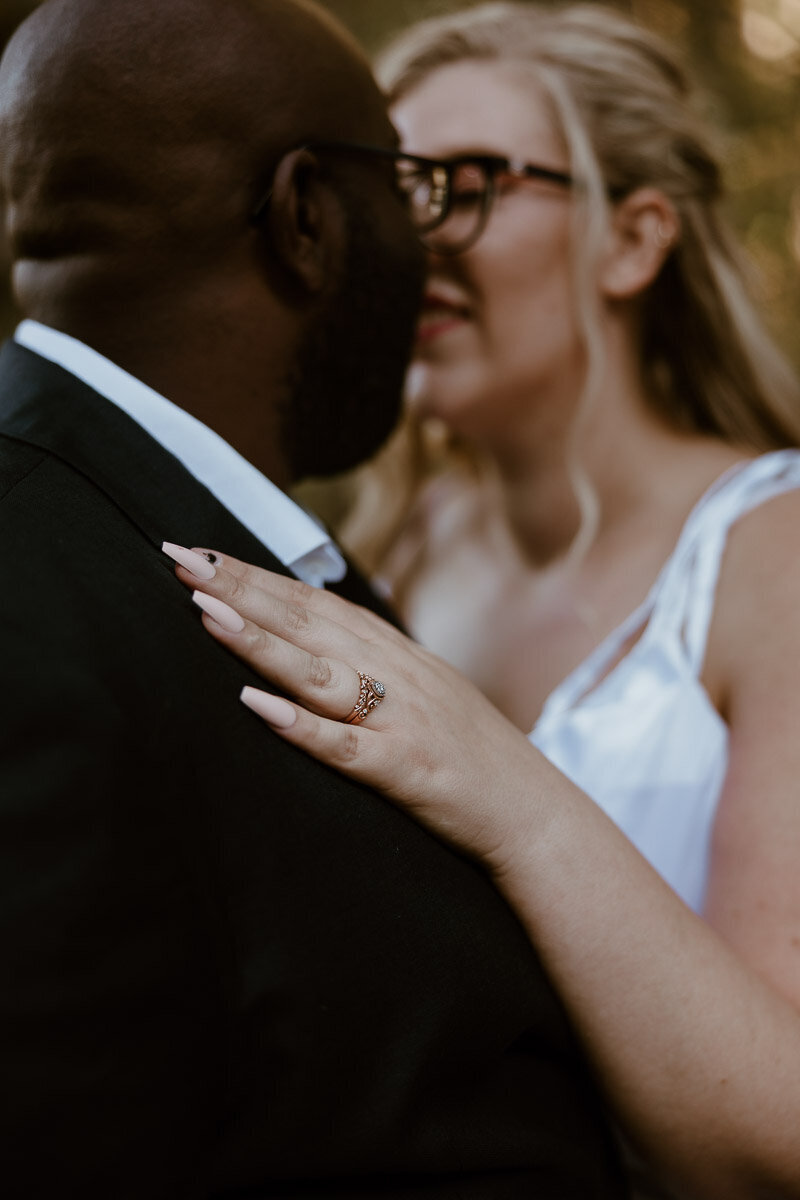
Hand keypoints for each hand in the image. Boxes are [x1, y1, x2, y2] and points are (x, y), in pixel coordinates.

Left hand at [163, 543, 546, 869]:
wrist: (533, 812)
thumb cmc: (472, 754)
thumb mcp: (426, 690)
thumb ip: (375, 660)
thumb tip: (318, 630)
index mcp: (398, 654)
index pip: (317, 603)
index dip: (259, 577)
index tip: (206, 554)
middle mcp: (398, 676)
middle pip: (308, 624)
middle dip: (241, 590)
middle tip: (181, 559)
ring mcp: (402, 721)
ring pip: (320, 673)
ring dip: (259, 642)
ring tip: (205, 612)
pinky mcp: (405, 770)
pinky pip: (345, 747)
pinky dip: (300, 725)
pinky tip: (257, 705)